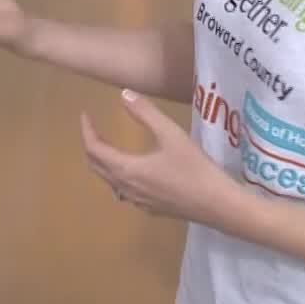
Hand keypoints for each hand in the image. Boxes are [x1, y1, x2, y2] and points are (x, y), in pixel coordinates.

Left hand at [81, 89, 246, 226]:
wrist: (218, 205)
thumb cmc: (194, 168)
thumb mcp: (171, 134)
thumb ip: (145, 113)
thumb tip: (123, 94)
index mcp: (126, 170)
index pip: (93, 149)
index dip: (87, 131)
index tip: (86, 115)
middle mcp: (126, 188)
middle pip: (96, 167)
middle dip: (91, 146)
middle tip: (94, 128)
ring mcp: (137, 202)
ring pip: (109, 181)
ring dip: (103, 163)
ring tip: (109, 146)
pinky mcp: (151, 209)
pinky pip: (123, 192)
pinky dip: (117, 177)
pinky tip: (131, 172)